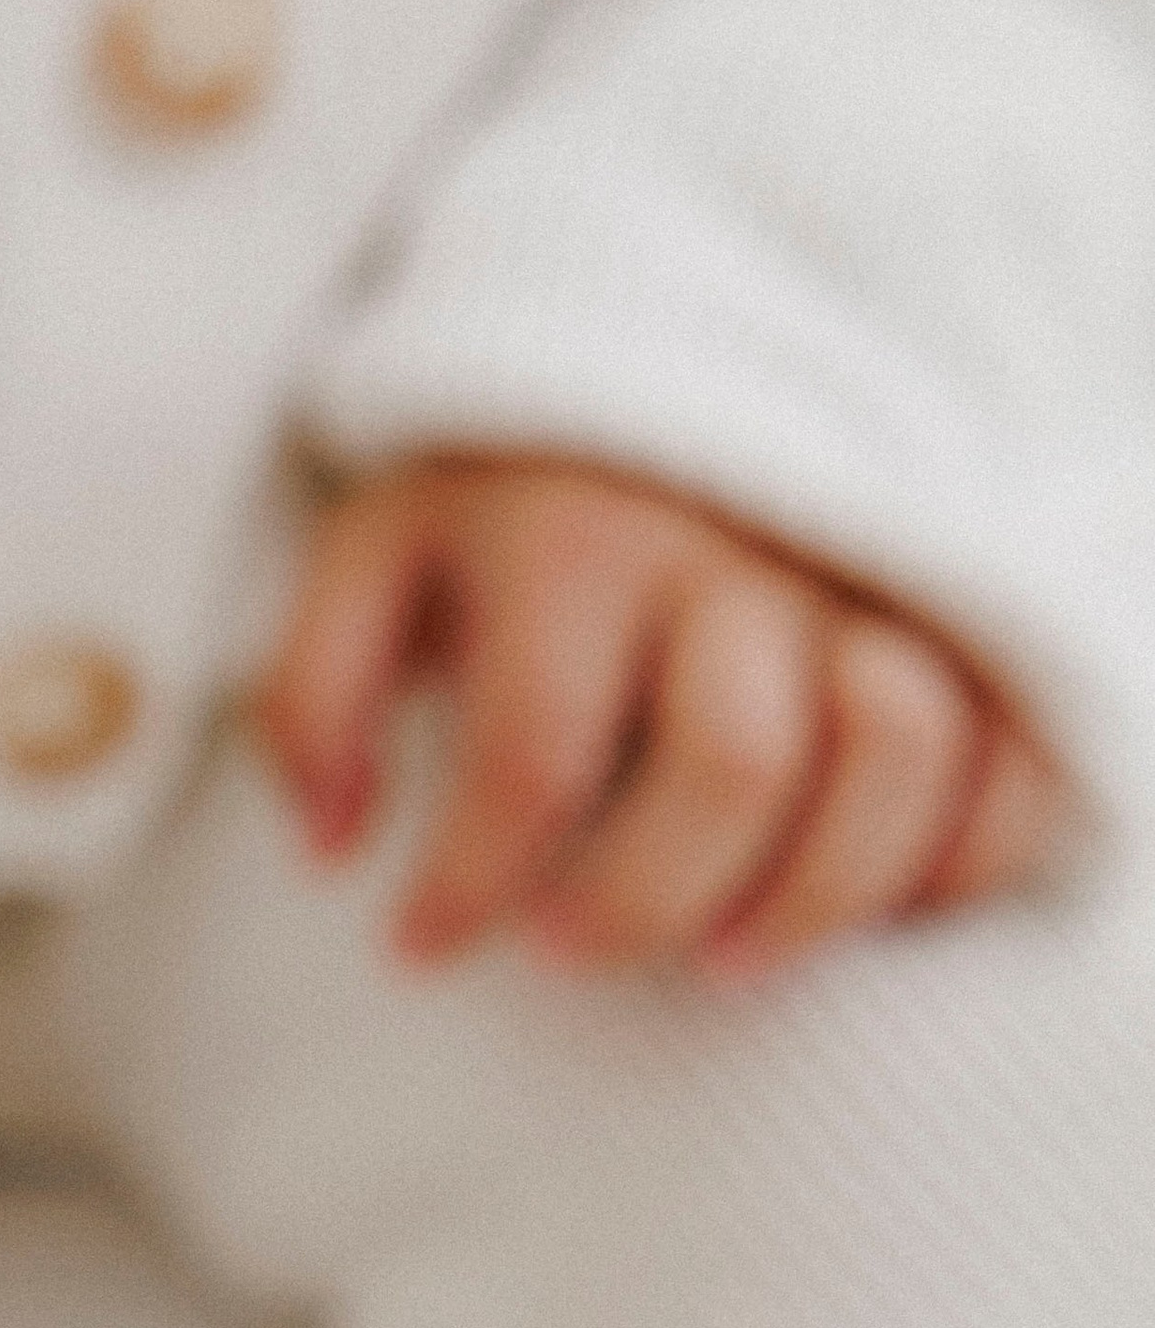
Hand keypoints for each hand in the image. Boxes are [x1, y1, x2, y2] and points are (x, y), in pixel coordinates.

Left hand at [256, 453, 1064, 977]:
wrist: (658, 367)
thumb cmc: (503, 506)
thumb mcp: (375, 559)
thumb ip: (318, 693)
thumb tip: (334, 851)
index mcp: (578, 534)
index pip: (532, 753)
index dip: (469, 885)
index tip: (419, 950)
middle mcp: (741, 545)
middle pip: (727, 764)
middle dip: (638, 904)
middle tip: (567, 952)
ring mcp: (870, 576)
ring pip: (892, 750)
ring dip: (811, 895)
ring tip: (723, 960)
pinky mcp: (964, 614)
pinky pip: (1009, 757)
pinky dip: (959, 859)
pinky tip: (866, 913)